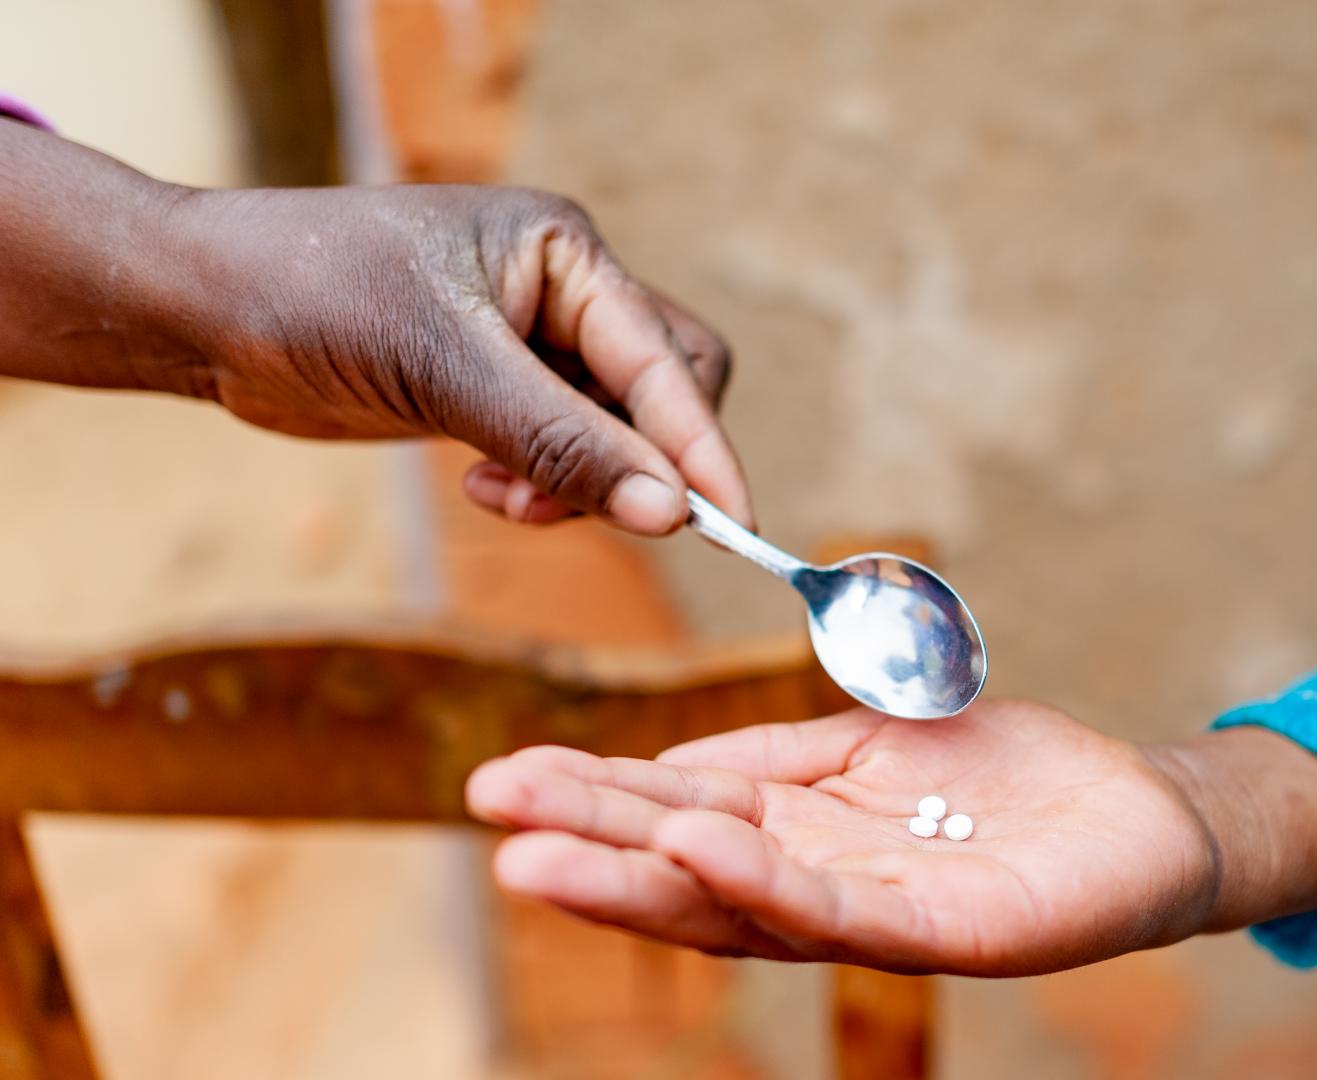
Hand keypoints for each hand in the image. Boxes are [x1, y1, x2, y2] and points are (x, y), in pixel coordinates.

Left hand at [0, 122, 748, 533]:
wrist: (205, 307)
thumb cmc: (314, 294)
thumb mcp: (447, 372)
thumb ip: (564, 444)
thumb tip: (669, 513)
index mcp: (565, 251)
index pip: (669, 361)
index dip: (702, 448)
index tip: (734, 527)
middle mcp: (560, 291)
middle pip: (665, 391)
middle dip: (639, 462)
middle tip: (595, 511)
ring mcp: (528, 341)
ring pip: (615, 429)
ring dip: (582, 481)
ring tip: (506, 500)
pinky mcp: (495, 390)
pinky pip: (564, 448)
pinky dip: (543, 484)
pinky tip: (483, 489)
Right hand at [465, 700, 1316, 974]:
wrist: (1137, 809)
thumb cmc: (1004, 775)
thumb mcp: (873, 735)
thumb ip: (785, 748)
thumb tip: (678, 763)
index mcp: (798, 831)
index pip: (678, 811)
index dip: (593, 798)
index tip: (506, 775)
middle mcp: (819, 883)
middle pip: (684, 867)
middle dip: (585, 843)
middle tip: (490, 818)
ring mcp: (875, 916)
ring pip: (738, 902)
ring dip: (639, 876)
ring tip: (546, 852)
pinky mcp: (943, 936)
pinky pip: (837, 911)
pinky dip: (760, 880)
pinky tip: (693, 848)